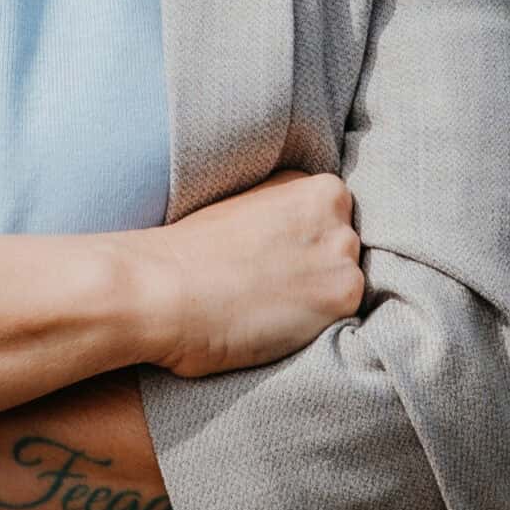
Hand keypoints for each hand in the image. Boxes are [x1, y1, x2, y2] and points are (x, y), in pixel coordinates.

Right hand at [127, 169, 364, 381]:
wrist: (163, 288)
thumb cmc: (185, 253)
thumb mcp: (242, 209)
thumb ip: (281, 215)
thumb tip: (299, 242)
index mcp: (311, 184)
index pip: (331, 219)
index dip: (303, 245)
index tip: (275, 259)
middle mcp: (335, 210)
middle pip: (343, 248)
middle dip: (316, 267)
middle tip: (272, 285)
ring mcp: (343, 251)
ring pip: (345, 282)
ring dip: (319, 298)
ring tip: (271, 307)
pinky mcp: (343, 294)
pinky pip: (345, 316)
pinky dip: (317, 326)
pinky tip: (278, 323)